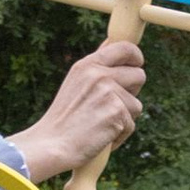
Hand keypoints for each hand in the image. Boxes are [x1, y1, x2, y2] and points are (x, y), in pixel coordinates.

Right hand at [8, 40, 145, 184]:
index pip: (126, 47)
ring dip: (124, 118)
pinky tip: (100, 137)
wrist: (51, 145)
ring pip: (136, 104)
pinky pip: (131, 125)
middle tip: (111, 106)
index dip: (136, 57)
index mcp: (88, 65)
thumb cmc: (63, 118)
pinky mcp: (117, 113)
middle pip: (139, 75)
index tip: (136, 66)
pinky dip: (119, 135)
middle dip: (132, 93)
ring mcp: (109, 93)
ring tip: (100, 124)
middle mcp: (99, 75)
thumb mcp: (76, 82)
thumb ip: (96, 66)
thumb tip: (112, 43)